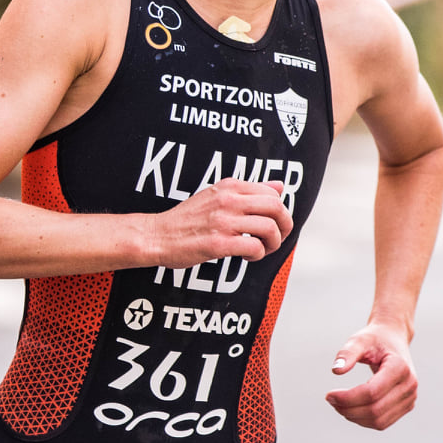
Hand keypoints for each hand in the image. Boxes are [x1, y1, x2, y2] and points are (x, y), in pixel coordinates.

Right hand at [150, 180, 290, 266]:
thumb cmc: (187, 218)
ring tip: (264, 249)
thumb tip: (279, 186)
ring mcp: (223, 222)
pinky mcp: (218, 244)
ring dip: (273, 243)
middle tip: (278, 237)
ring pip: (269, 228)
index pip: (272, 192)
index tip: (276, 222)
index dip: (282, 210)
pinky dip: (258, 255)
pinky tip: (248, 256)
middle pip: (276, 208)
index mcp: (229, 187)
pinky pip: (254, 247)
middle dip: (285, 225)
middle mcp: (228, 201)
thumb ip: (248, 190)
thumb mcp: (217, 194)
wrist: (158, 235)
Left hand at [325, 322, 417, 429]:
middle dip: (348, 409)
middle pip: (375, 409)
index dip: (347, 398)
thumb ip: (347, 353)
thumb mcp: (360, 340)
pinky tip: (350, 408)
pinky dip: (363, 420)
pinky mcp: (406, 406)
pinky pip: (382, 422)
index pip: (371, 392)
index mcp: (400, 367)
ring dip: (354, 417)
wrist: (393, 339)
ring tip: (338, 404)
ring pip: (379, 421)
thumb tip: (336, 370)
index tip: (329, 394)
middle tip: (330, 399)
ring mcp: (410, 398)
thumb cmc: (375, 339)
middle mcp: (409, 385)